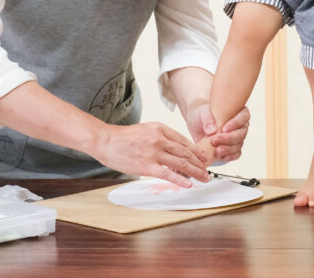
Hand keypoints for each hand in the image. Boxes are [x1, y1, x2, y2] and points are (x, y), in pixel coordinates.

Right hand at [94, 121, 208, 186]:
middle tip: (208, 169)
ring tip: (203, 177)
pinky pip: (167, 174)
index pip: (183, 141)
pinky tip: (188, 184)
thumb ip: (160, 138)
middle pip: (185, 152)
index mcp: (160, 129)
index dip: (195, 150)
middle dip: (199, 162)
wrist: (105, 141)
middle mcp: (160, 139)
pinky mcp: (146, 166)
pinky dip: (180, 179)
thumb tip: (174, 150)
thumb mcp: (145, 130)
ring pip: (180, 163)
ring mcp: (154, 152)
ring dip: (195, 171)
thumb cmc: (123, 138)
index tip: (203, 157)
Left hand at [186, 103, 250, 163]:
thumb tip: (212, 131)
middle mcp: (240, 125)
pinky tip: (222, 157)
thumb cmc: (203, 115)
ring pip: (238, 145)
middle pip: (241, 133)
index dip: (236, 123)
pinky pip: (236, 154)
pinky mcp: (232, 148)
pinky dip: (229, 156)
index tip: (224, 129)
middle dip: (229, 138)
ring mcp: (237, 138)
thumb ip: (207, 119)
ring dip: (228, 149)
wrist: (197, 125)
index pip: (243, 116)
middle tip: (215, 140)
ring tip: (216, 150)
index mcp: (238, 112)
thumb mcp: (202, 113)